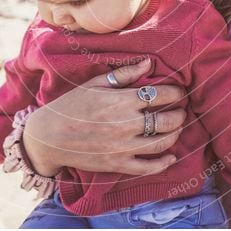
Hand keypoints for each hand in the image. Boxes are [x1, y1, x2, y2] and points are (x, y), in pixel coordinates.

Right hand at [22, 58, 187, 176]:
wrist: (48, 136)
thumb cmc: (71, 106)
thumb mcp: (94, 84)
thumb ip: (123, 74)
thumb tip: (148, 63)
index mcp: (120, 101)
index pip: (160, 95)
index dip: (175, 92)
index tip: (179, 92)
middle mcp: (125, 124)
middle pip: (166, 120)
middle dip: (179, 114)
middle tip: (181, 110)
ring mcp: (122, 147)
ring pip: (162, 142)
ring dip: (175, 134)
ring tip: (177, 128)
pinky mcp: (117, 164)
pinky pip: (148, 167)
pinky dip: (164, 163)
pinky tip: (171, 156)